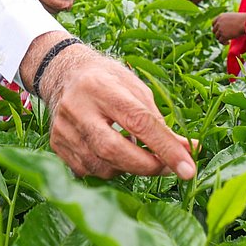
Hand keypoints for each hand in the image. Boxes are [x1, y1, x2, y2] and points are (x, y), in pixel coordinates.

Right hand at [40, 44, 198, 179]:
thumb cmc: (109, 80)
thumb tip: (189, 150)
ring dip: (130, 169)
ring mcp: (63, 130)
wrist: (64, 75)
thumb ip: (159, 121)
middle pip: (114, 150)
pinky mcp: (56, 146)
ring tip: (140, 154)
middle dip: (147, 166)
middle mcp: (77, 109)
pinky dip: (111, 169)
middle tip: (169, 168)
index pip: (139, 121)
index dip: (166, 148)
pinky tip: (117, 155)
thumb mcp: (137, 89)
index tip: (188, 168)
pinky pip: (89, 171)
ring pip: (102, 166)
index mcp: (101, 87)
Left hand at [211, 11, 245, 43]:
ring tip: (227, 40)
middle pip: (214, 30)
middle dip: (218, 34)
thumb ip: (226, 20)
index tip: (218, 30)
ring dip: (221, 39)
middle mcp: (219, 23)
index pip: (213, 23)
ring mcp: (220, 29)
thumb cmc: (243, 19)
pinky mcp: (223, 36)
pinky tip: (228, 42)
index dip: (215, 27)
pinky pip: (220, 41)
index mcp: (220, 16)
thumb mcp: (232, 17)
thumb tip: (225, 27)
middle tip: (223, 36)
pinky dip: (224, 43)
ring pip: (217, 36)